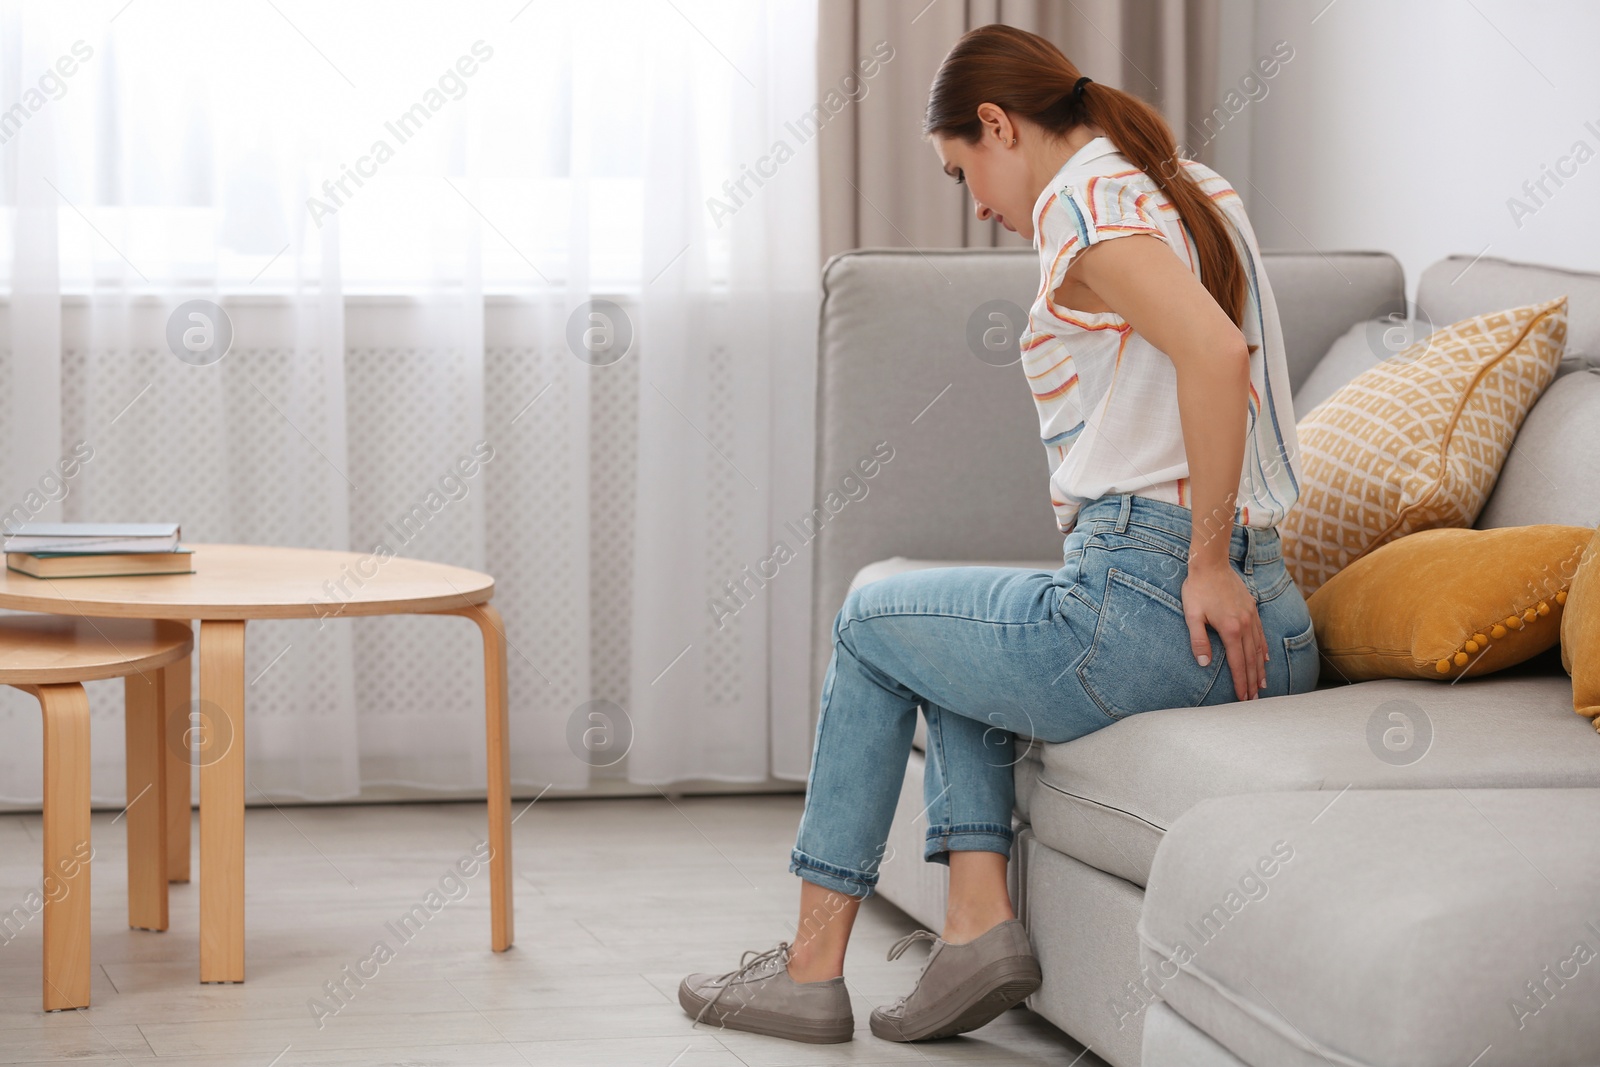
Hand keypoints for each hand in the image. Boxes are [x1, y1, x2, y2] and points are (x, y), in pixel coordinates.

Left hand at [1181, 561, 1266, 700]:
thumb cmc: (1197, 589)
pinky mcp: (1252, 609)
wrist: (1211, 564)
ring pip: (1259, 649)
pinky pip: (1261, 635)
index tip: (1242, 698)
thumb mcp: (1192, 615)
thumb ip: (1198, 640)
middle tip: (1253, 700)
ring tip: (1262, 686)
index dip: (1241, 682)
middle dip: (1253, 682)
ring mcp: (1251, 617)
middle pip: (1251, 660)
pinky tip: (1265, 660)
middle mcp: (1246, 625)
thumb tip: (1204, 664)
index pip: (1238, 663)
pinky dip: (1264, 650)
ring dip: (1260, 669)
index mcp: (1231, 630)